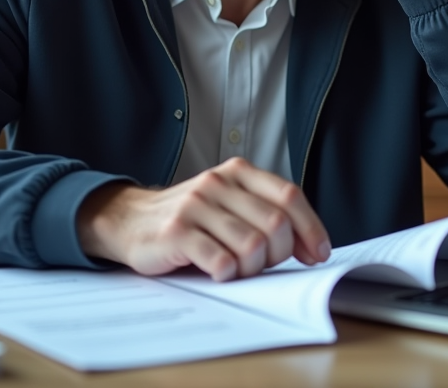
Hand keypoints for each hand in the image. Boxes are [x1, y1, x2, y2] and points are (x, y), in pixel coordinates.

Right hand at [76, 157, 330, 280]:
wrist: (129, 220)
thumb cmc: (189, 218)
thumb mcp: (228, 203)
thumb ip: (263, 213)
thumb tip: (311, 245)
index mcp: (237, 172)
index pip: (289, 196)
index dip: (310, 228)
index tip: (317, 254)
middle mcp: (218, 183)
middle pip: (275, 224)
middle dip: (279, 254)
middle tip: (264, 265)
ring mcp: (196, 206)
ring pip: (251, 245)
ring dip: (252, 268)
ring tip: (237, 269)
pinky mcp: (176, 232)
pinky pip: (220, 261)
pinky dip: (226, 274)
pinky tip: (217, 272)